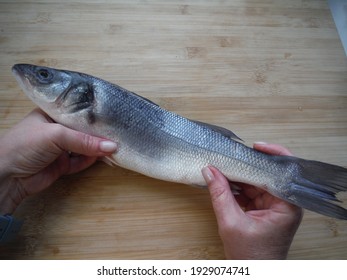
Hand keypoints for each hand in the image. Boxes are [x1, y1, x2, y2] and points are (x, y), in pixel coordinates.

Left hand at [0, 108, 116, 214]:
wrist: (7, 176)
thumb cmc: (25, 145)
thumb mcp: (56, 135)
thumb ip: (84, 141)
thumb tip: (111, 146)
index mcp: (51, 115)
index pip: (77, 112)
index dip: (93, 116)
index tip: (111, 118)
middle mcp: (56, 130)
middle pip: (82, 130)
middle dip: (98, 133)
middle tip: (117, 133)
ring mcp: (59, 148)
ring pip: (83, 146)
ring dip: (97, 148)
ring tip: (114, 146)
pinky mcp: (61, 165)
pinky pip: (81, 161)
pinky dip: (91, 160)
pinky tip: (103, 157)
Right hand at [202, 142, 302, 258]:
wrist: (253, 273)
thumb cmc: (250, 255)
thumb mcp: (231, 222)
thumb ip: (220, 194)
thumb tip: (209, 171)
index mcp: (287, 206)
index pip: (283, 173)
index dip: (270, 155)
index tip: (254, 146)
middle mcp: (285, 202)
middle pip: (267, 174)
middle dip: (248, 165)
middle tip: (230, 155)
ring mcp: (274, 205)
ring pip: (257, 181)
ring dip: (240, 175)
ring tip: (223, 166)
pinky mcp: (264, 208)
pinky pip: (251, 190)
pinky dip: (238, 186)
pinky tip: (224, 180)